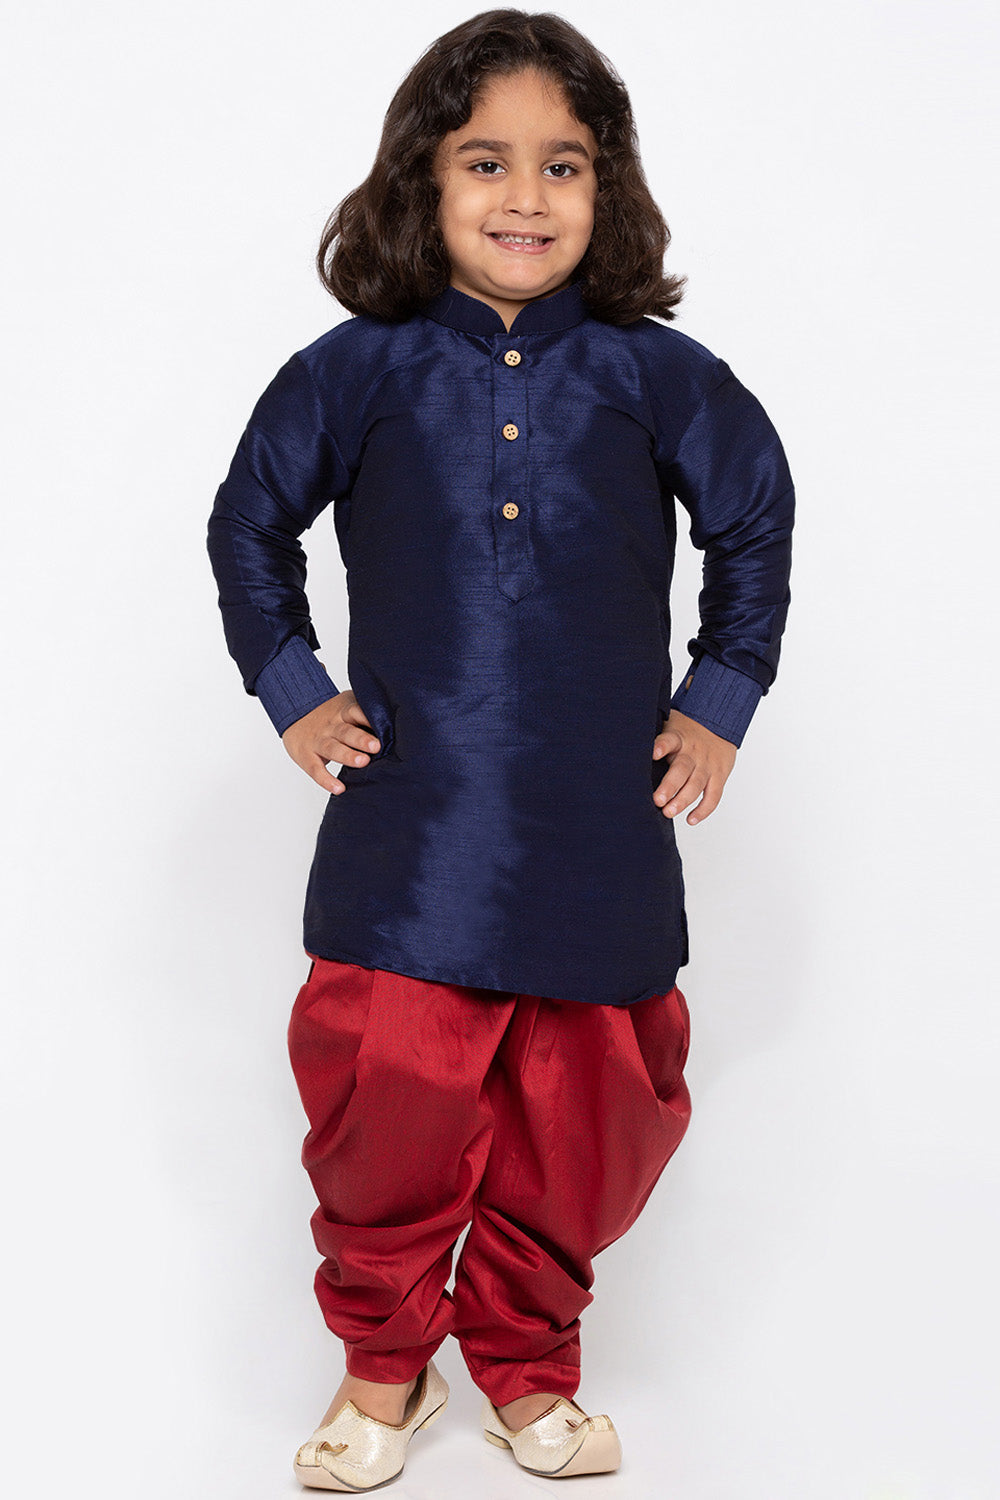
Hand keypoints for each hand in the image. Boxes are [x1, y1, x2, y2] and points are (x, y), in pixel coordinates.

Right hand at [281, 690, 380, 794]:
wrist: (294, 713)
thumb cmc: (331, 715)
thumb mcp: (346, 706)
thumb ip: (365, 712)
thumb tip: (396, 721)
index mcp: (343, 712)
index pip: (355, 711)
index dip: (368, 717)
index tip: (384, 725)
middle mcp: (330, 726)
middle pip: (345, 731)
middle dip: (361, 739)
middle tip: (376, 746)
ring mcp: (318, 741)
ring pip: (332, 748)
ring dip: (347, 756)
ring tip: (362, 762)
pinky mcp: (306, 756)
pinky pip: (315, 769)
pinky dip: (326, 780)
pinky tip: (339, 789)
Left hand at [651, 710, 736, 824]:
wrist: (720, 726)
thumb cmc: (686, 732)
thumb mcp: (670, 728)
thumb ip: (654, 740)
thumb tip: (623, 752)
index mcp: (678, 738)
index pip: (669, 740)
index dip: (661, 746)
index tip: (653, 754)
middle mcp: (693, 752)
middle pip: (682, 769)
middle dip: (670, 786)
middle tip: (658, 800)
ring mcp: (707, 765)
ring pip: (696, 784)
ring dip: (683, 800)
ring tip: (669, 812)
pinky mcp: (719, 775)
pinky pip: (713, 795)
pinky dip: (703, 810)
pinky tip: (690, 819)